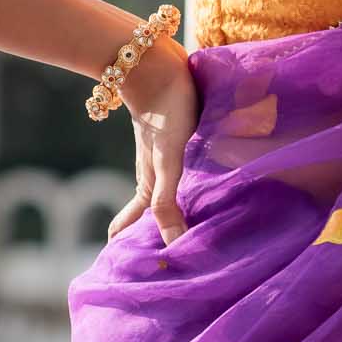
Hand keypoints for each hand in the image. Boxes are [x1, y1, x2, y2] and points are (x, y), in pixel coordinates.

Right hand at [105, 33, 199, 246]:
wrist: (155, 65)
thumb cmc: (163, 114)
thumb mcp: (167, 161)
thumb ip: (168, 200)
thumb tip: (173, 244)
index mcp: (146, 187)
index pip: (128, 227)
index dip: (128, 250)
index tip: (133, 277)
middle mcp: (155, 176)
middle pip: (150, 214)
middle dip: (154, 237)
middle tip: (169, 261)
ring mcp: (167, 158)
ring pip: (170, 193)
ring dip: (178, 212)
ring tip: (197, 232)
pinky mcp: (182, 140)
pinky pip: (187, 172)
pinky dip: (194, 187)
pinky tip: (213, 188)